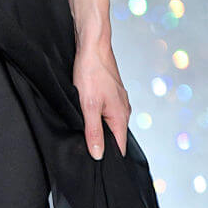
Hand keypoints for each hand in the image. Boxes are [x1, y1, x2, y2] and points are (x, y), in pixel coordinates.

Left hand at [73, 41, 130, 159]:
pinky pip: (105, 110)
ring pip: (108, 121)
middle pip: (114, 135)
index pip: (118, 148)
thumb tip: (98, 155)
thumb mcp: (88, 105)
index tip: (94, 163)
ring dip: (97, 126)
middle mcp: (123, 110)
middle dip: (101, 142)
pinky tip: (85, 110)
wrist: (92, 44)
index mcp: (121, 116)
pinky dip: (96, 113)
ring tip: (83, 126)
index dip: (107, 157)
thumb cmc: (91, 71)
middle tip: (84, 145)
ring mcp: (118, 100)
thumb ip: (94, 131)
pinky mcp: (110, 91)